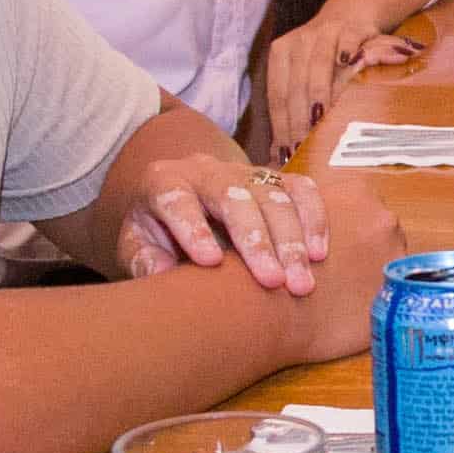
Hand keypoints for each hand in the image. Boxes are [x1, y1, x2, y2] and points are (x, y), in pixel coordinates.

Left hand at [119, 157, 338, 293]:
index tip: (210, 262)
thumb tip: (163, 275)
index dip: (194, 229)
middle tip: (274, 282)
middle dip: (257, 240)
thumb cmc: (156, 231)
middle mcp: (205, 170)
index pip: (177, 199)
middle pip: (233, 196)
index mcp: (163, 181)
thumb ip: (143, 259)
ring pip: (272, 195)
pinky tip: (318, 252)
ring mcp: (242, 171)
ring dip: (291, 239)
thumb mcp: (135, 244)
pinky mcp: (273, 178)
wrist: (179, 200)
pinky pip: (300, 188)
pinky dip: (313, 218)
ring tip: (301, 282)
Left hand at [256, 17, 418, 159]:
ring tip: (323, 121)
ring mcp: (326, 31)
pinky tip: (349, 65)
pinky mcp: (352, 27)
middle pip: (296, 84)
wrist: (350, 17)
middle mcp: (299, 40)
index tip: (288, 151)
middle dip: (300, 119)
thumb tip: (277, 155)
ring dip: (321, 94)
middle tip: (307, 146)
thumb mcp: (305, 76)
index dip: (282, 125)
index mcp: (281, 53)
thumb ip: (292, 109)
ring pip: (319, 65)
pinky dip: (347, 53)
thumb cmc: (325, 59)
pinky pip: (348, 41)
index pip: (278, 95)